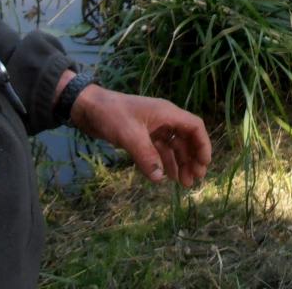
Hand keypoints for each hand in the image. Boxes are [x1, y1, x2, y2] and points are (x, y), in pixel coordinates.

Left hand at [71, 85, 211, 186]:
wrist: (88, 107)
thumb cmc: (111, 114)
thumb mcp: (129, 135)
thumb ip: (145, 156)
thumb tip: (159, 179)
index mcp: (167, 113)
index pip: (194, 127)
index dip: (202, 145)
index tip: (203, 165)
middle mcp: (164, 120)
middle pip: (186, 139)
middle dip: (192, 159)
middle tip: (194, 180)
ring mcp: (153, 128)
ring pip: (174, 146)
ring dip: (180, 163)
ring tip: (184, 184)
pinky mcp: (142, 136)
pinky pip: (159, 150)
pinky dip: (165, 163)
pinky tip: (166, 176)